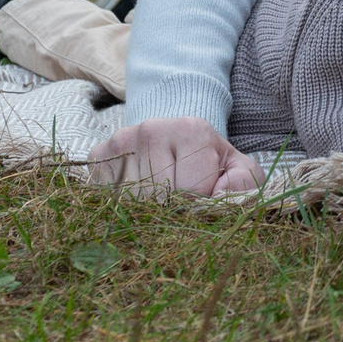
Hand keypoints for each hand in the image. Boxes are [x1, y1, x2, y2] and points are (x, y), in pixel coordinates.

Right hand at [87, 117, 261, 195]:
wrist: (178, 142)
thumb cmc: (211, 164)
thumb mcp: (239, 171)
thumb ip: (244, 183)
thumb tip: (221, 196)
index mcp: (192, 130)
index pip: (192, 191)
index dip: (199, 206)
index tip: (204, 196)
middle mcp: (152, 129)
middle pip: (158, 199)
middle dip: (172, 212)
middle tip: (180, 201)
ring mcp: (120, 141)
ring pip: (131, 202)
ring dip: (146, 211)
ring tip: (161, 197)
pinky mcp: (98, 156)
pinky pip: (106, 198)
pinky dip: (122, 207)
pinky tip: (137, 196)